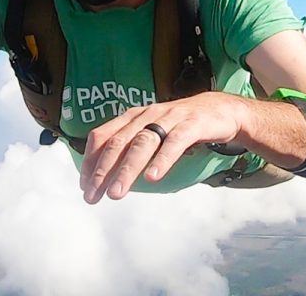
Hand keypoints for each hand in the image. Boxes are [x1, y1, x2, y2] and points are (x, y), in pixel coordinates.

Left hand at [78, 92, 247, 203]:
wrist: (221, 109)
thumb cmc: (181, 125)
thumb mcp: (152, 132)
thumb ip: (131, 147)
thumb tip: (107, 173)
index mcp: (133, 117)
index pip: (102, 136)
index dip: (90, 161)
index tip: (84, 186)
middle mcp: (147, 115)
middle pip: (118, 142)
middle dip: (102, 170)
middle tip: (92, 195)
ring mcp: (169, 119)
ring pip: (142, 143)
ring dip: (126, 169)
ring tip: (116, 192)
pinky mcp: (192, 125)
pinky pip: (174, 143)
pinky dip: (162, 160)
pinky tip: (152, 178)